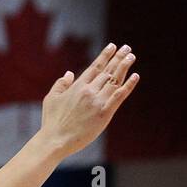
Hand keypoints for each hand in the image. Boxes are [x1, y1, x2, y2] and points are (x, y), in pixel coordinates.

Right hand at [40, 42, 139, 158]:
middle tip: (127, 48)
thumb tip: (69, 73)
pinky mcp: (104, 113)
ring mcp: (97, 101)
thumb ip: (61, 84)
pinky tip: (135, 76)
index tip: (112, 46)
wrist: (55, 140)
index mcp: (77, 86)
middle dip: (118, 58)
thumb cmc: (51, 122)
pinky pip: (119, 96)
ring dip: (124, 67)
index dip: (105, 56)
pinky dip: (128, 85)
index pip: (95, 67)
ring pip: (115, 80)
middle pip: (107, 71)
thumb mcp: (51, 98)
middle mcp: (89, 90)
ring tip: (131, 57)